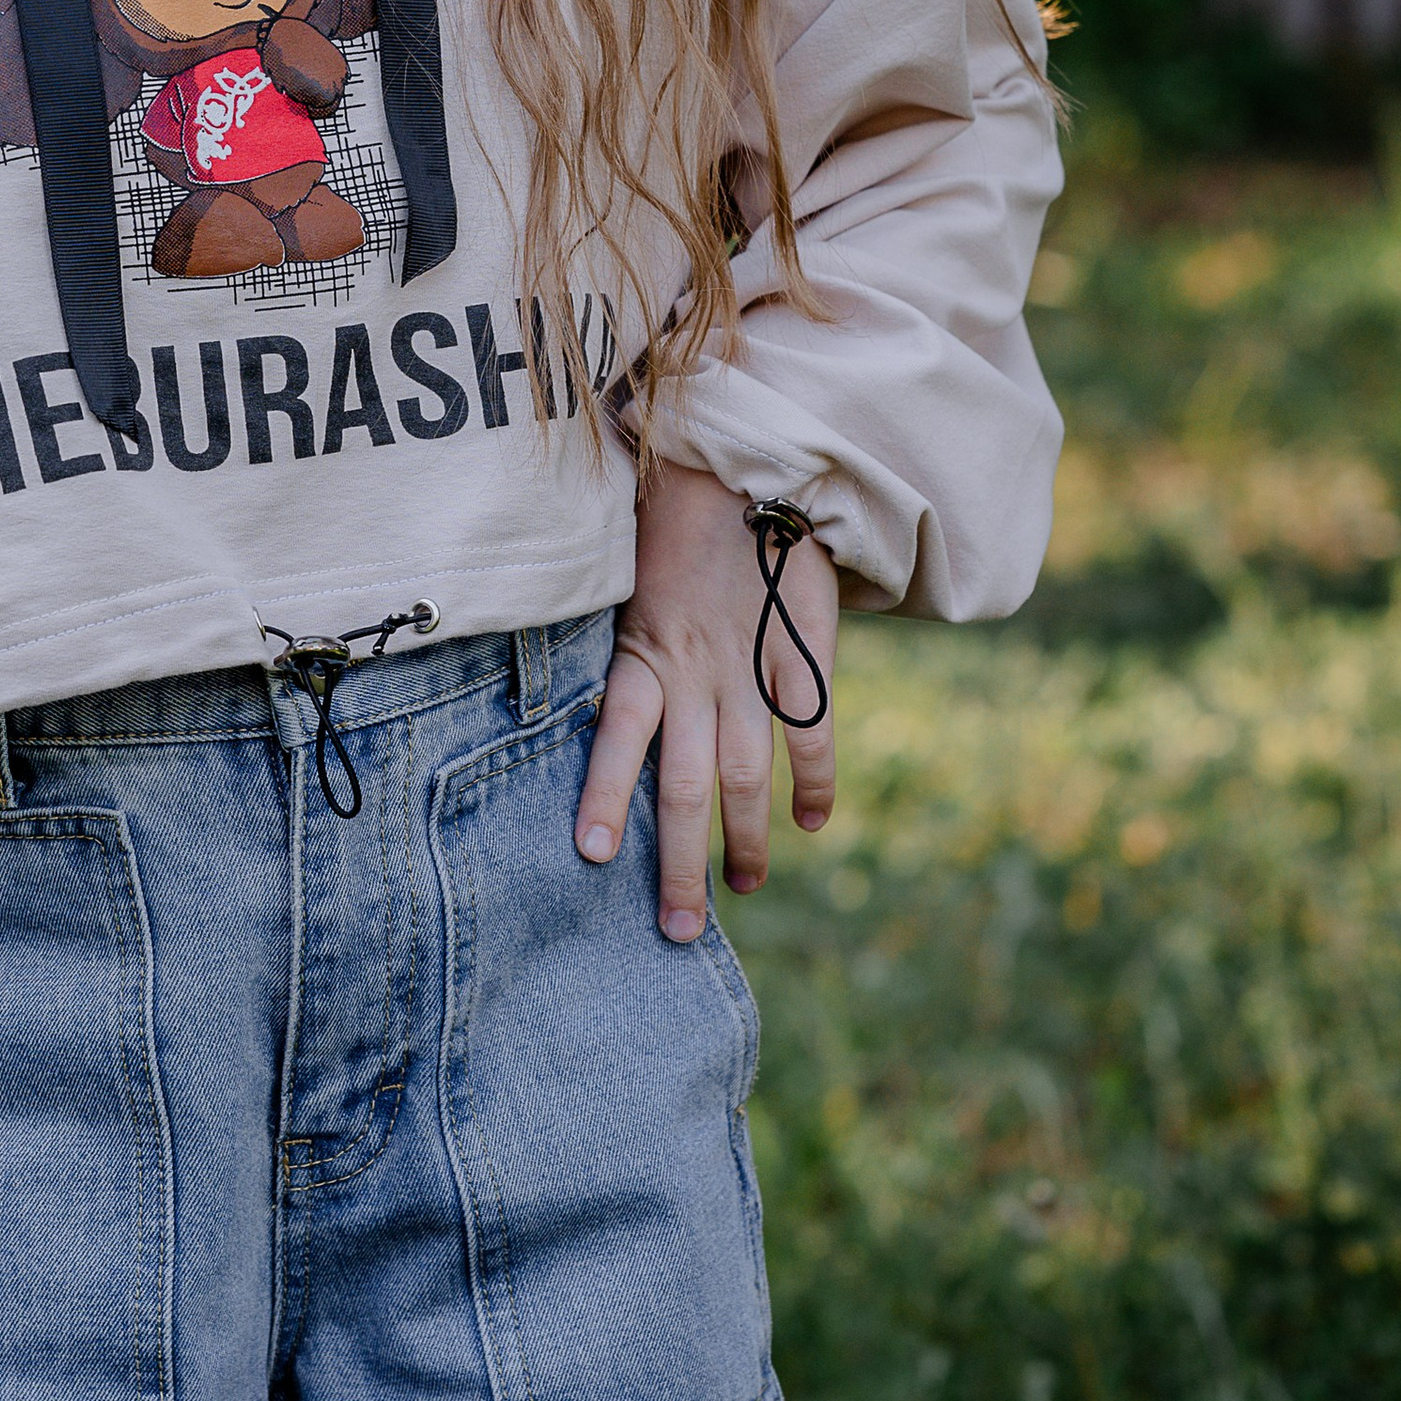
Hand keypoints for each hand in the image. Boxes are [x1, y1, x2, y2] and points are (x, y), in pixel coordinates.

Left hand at [575, 461, 838, 940]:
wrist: (744, 471)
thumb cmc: (668, 533)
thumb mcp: (624, 590)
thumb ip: (618, 652)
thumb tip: (584, 711)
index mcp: (644, 655)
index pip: (616, 737)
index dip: (603, 796)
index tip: (591, 857)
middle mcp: (695, 673)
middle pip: (683, 785)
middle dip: (678, 862)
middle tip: (677, 929)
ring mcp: (751, 668)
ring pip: (747, 773)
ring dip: (746, 838)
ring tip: (743, 886)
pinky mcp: (803, 654)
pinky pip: (813, 730)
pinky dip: (816, 780)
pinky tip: (812, 821)